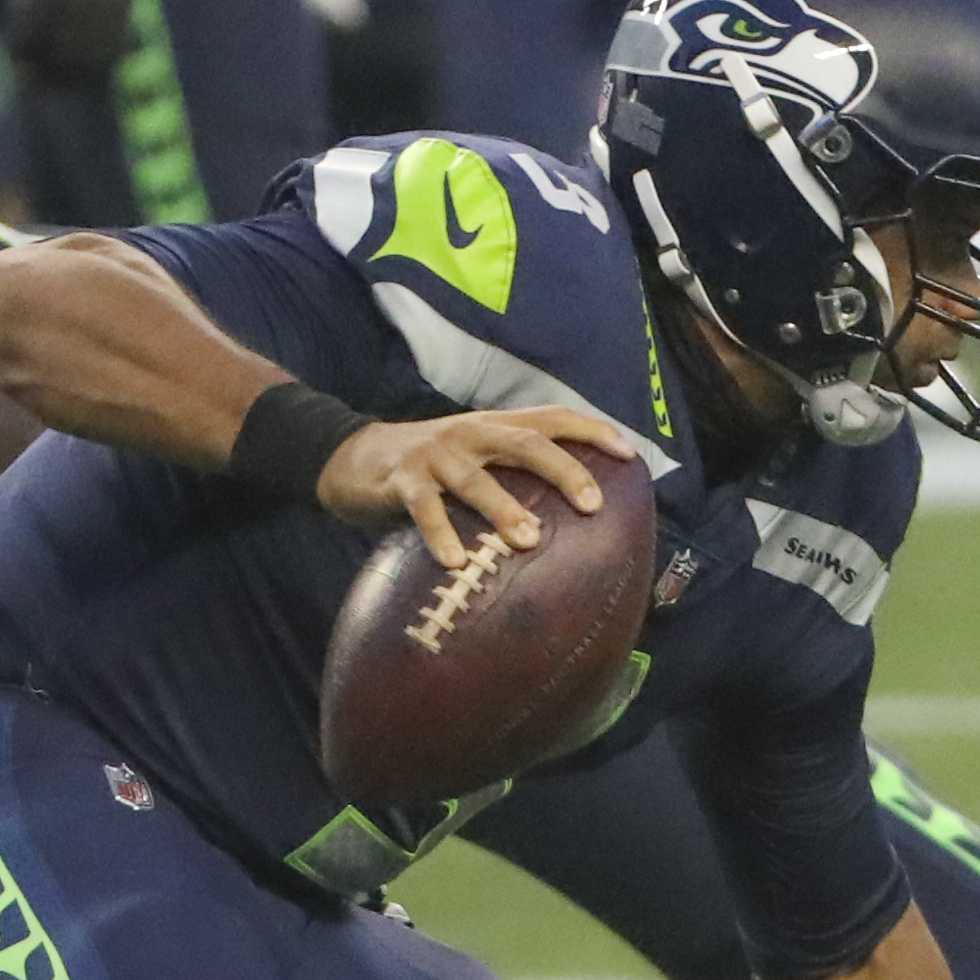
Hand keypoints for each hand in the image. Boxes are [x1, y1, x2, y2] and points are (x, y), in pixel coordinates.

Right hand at [319, 406, 635, 566]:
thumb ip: (509, 475)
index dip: (591, 430)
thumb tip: (564, 519)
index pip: (551, 418)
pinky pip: (425, 508)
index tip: (628, 454)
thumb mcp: (471, 459)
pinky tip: (456, 561)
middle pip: (527, 444)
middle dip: (564, 470)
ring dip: (504, 509)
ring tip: (528, 540)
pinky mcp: (401, 480)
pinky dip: (441, 533)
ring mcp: (436, 455)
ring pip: (477, 479)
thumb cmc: (425, 470)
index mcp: (493, 427)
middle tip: (591, 504)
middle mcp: (470, 433)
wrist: (350, 459)